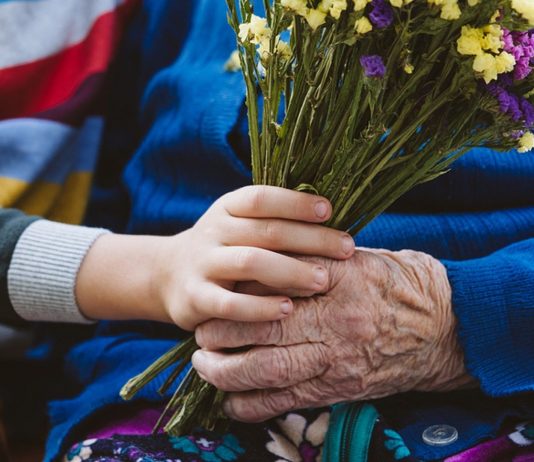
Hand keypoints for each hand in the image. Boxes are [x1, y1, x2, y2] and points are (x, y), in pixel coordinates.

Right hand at [76, 186, 354, 329]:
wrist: (168, 275)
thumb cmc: (222, 249)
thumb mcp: (239, 226)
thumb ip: (273, 221)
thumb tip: (329, 219)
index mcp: (227, 208)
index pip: (261, 198)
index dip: (295, 203)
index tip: (329, 211)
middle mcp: (213, 231)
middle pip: (265, 230)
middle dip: (310, 239)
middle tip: (346, 249)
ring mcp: (202, 264)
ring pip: (249, 262)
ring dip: (290, 271)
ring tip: (323, 281)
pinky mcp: (195, 297)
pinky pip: (230, 303)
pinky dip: (260, 307)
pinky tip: (288, 310)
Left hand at [192, 248, 474, 421]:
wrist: (447, 327)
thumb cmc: (401, 284)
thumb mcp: (360, 259)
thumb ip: (314, 260)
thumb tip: (267, 262)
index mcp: (337, 280)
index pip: (273, 285)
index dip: (237, 295)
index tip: (218, 294)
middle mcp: (333, 322)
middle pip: (261, 332)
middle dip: (221, 335)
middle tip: (201, 334)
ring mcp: (336, 360)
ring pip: (267, 372)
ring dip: (225, 371)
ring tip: (205, 364)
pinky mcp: (340, 389)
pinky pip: (286, 403)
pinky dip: (251, 406)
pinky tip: (232, 401)